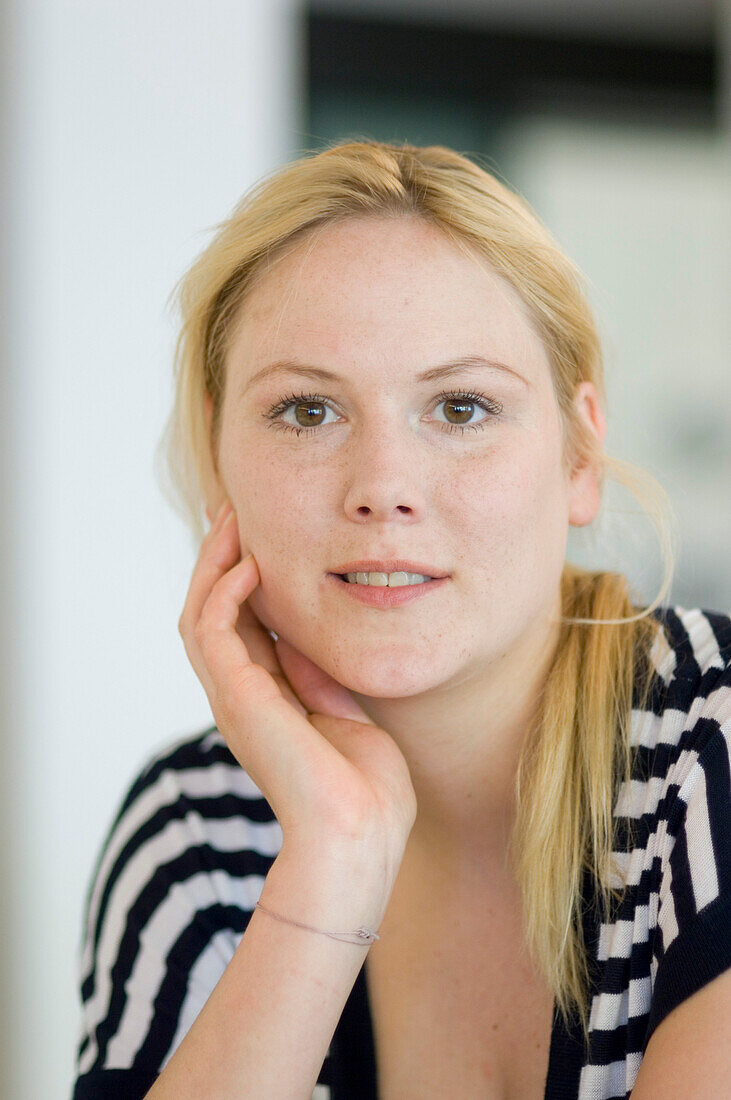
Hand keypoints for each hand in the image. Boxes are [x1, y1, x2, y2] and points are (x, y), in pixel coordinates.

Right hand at [178, 501, 416, 848]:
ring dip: (214, 563)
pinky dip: (225, 591)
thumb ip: (320, 675)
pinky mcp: (236, 697)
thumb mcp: (346, 711)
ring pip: (200, 613)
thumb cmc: (365, 789)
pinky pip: (211, 629)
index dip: (244, 577)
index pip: (241, 624)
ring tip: (234, 520)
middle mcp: (241, 695)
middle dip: (220, 559)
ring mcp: (234, 697)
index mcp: (267, 700)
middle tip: (235, 510)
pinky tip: (250, 564)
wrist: (360, 835)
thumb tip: (306, 633)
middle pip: (211, 611)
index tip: (260, 534)